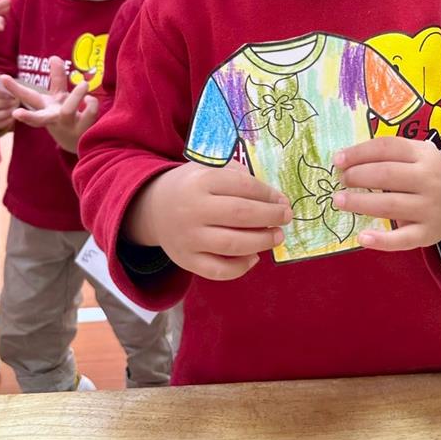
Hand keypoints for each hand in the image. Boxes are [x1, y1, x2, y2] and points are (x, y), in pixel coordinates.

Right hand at [0, 79, 19, 133]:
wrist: (2, 101)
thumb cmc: (3, 90)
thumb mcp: (3, 85)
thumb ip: (4, 83)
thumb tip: (6, 79)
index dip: (1, 93)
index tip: (12, 94)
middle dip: (5, 103)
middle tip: (16, 101)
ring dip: (8, 111)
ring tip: (16, 108)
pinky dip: (8, 120)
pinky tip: (15, 115)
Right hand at [1, 56, 98, 153]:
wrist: (78, 142)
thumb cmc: (65, 116)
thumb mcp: (58, 97)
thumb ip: (57, 78)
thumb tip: (54, 56)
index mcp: (44, 108)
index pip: (27, 97)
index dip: (15, 87)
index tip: (2, 78)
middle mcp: (53, 118)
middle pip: (38, 118)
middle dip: (28, 116)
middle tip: (16, 115)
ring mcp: (67, 126)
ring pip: (67, 111)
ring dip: (76, 95)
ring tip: (83, 84)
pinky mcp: (83, 129)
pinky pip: (90, 111)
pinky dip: (92, 102)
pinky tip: (91, 100)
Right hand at [125, 160, 292, 280]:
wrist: (154, 208)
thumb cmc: (193, 186)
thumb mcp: (209, 169)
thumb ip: (238, 176)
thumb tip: (274, 198)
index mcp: (200, 181)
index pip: (243, 186)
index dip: (268, 194)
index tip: (282, 200)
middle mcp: (193, 209)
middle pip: (241, 215)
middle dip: (270, 217)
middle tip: (286, 217)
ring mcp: (188, 238)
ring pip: (232, 244)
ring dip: (262, 241)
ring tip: (277, 236)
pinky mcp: (186, 261)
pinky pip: (218, 270)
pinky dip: (241, 267)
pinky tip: (254, 256)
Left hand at [332, 136, 440, 251]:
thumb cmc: (427, 174)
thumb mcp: (417, 154)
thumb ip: (387, 153)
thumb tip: (345, 159)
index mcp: (424, 155)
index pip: (387, 148)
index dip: (359, 152)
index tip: (338, 159)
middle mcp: (430, 180)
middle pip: (387, 175)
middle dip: (358, 176)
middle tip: (341, 180)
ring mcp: (430, 209)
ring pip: (390, 205)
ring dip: (360, 203)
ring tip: (339, 200)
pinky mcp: (428, 234)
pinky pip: (402, 239)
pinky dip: (381, 240)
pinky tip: (362, 237)